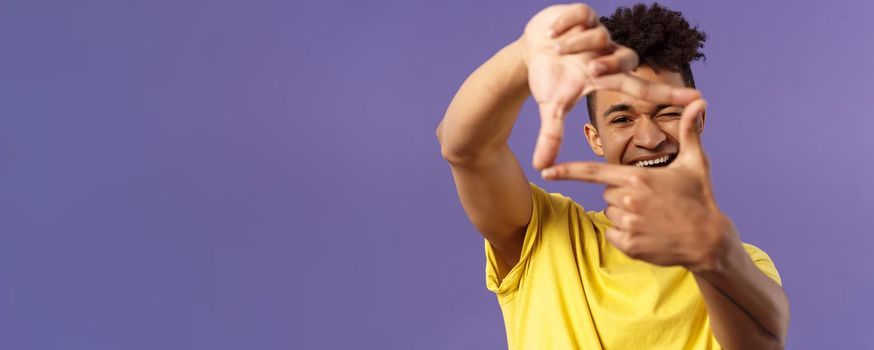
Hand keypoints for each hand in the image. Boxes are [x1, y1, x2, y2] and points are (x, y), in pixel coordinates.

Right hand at [521, 3, 697, 169]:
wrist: (532, 50)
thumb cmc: (549, 79)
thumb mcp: (551, 107)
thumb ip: (551, 136)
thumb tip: (541, 167)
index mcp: (608, 79)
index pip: (644, 90)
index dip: (670, 95)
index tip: (699, 100)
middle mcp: (609, 55)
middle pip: (627, 59)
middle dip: (610, 64)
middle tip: (591, 70)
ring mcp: (598, 33)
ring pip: (599, 37)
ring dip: (574, 45)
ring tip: (556, 50)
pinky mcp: (584, 14)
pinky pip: (580, 15)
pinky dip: (565, 25)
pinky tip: (552, 34)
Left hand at [540, 99, 738, 272]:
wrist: (708, 240)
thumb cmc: (700, 198)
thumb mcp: (696, 163)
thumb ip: (689, 131)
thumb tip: (700, 101)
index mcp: (636, 177)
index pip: (592, 172)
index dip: (566, 171)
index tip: (545, 171)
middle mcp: (628, 200)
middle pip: (607, 192)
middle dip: (623, 194)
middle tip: (651, 200)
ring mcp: (627, 224)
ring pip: (610, 212)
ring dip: (625, 214)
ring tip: (652, 216)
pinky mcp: (628, 245)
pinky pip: (613, 233)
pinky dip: (625, 234)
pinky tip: (648, 232)